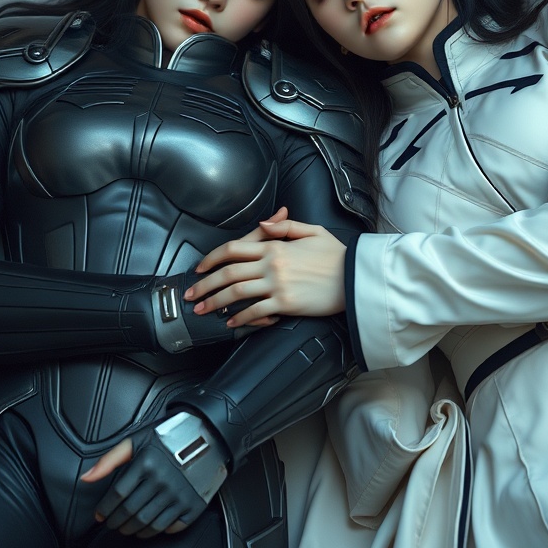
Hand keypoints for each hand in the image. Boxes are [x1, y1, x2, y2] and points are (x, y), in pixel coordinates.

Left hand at [81, 412, 227, 537]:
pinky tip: (150, 527)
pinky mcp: (193, 504)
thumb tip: (86, 478)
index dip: (105, 509)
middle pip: (131, 512)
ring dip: (133, 530)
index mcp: (147, 463)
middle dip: (116, 522)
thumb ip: (110, 459)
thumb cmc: (169, 437)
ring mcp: (179, 494)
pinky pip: (171, 527)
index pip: (118, 495)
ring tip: (127, 528)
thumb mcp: (138, 440)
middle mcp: (163, 481)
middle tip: (112, 524)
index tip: (100, 515)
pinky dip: (157, 531)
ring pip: (149, 523)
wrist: (207, 435)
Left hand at [185, 215, 347, 324]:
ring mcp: (277, 286)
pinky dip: (239, 319)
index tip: (200, 268)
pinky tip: (231, 323)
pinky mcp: (285, 305)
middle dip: (205, 284)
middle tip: (191, 294)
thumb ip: (284, 226)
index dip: (212, 258)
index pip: (233, 248)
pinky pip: (255, 313)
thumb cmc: (337, 255)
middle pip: (228, 273)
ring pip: (236, 294)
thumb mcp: (312, 231)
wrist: (356, 277)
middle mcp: (271, 265)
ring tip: (202, 310)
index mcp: (274, 246)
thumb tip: (262, 224)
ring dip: (215, 303)